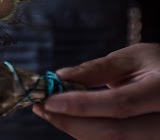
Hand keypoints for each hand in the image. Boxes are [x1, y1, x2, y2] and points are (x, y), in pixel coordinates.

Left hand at [32, 43, 159, 139]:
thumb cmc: (157, 65)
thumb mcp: (133, 57)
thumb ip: (98, 68)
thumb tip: (61, 76)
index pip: (121, 104)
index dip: (82, 105)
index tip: (49, 100)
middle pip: (114, 132)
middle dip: (71, 122)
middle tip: (41, 108)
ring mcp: (157, 138)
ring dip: (74, 129)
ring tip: (49, 112)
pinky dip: (86, 132)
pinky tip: (69, 119)